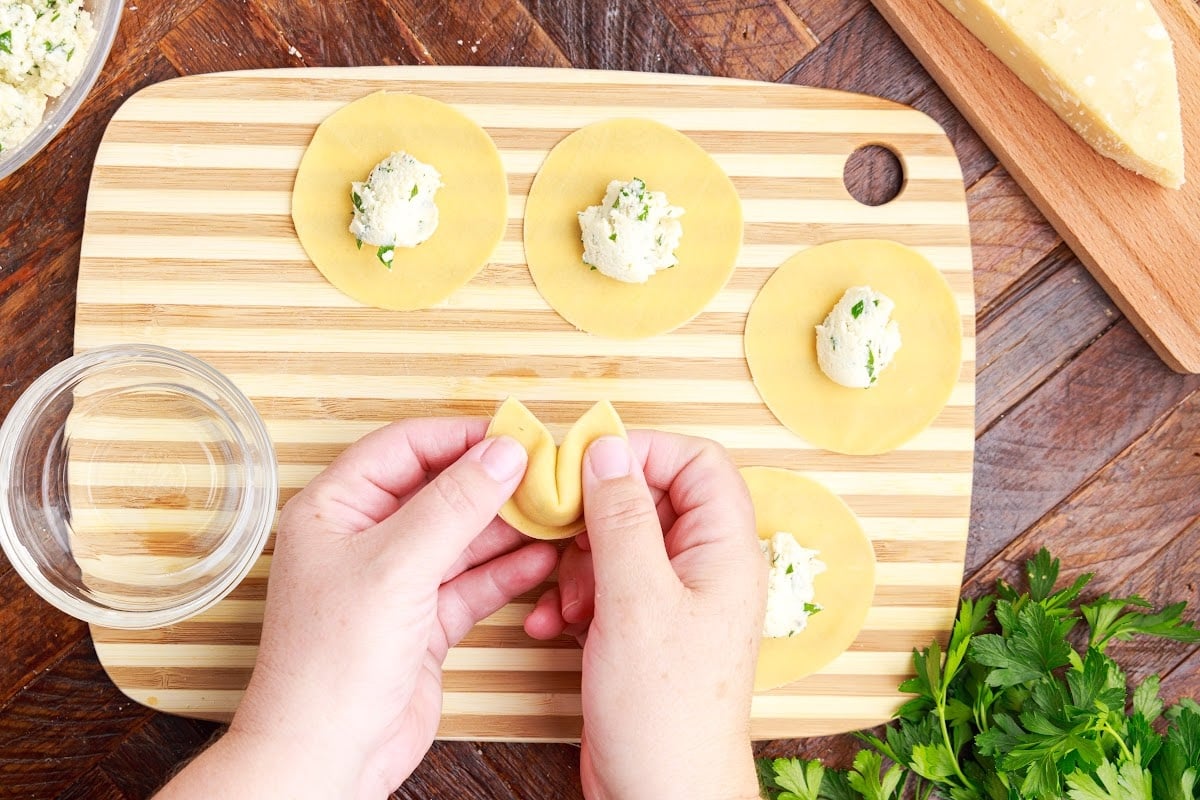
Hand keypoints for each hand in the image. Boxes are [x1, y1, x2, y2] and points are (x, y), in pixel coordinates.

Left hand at [157, 419, 556, 798]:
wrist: (326, 755)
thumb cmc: (329, 665)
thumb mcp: (397, 567)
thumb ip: (454, 505)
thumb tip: (502, 453)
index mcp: (335, 510)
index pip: (403, 448)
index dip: (460, 436)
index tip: (514, 434)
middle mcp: (363, 540)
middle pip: (438, 490)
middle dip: (492, 483)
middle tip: (546, 474)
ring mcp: (396, 582)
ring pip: (461, 537)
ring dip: (507, 527)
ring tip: (555, 513)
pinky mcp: (423, 622)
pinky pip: (471, 583)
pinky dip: (506, 572)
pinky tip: (541, 560)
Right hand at [524, 432, 765, 799]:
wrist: (662, 795)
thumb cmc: (666, 712)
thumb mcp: (636, 601)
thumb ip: (622, 518)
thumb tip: (608, 450)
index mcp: (726, 551)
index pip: (697, 463)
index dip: (644, 452)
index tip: (589, 462)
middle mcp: (707, 569)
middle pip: (654, 500)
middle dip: (599, 514)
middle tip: (560, 529)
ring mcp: (677, 601)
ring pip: (624, 543)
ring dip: (581, 561)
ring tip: (562, 597)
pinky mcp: (647, 630)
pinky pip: (610, 586)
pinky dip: (576, 597)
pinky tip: (552, 624)